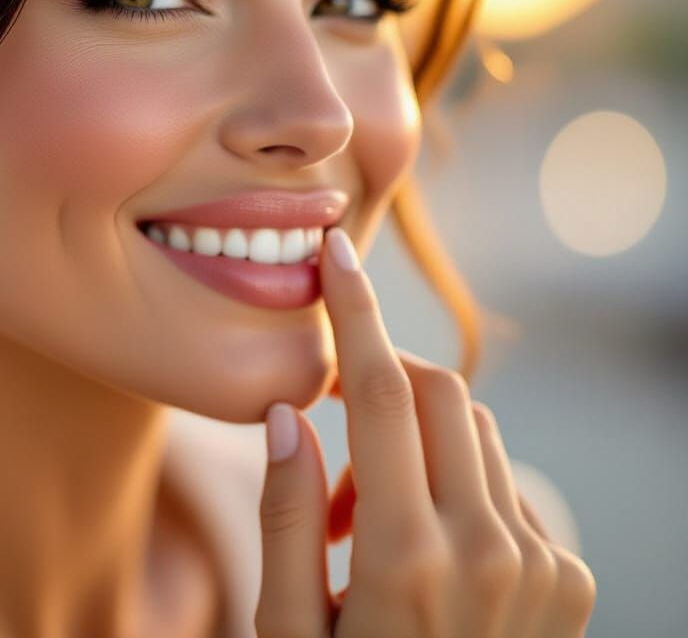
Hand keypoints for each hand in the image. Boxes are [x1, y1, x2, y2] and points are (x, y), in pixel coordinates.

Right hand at [254, 227, 596, 636]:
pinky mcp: (570, 577)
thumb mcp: (285, 629)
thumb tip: (290, 411)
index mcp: (408, 561)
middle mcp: (489, 552)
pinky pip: (503, 481)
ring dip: (416, 442)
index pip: (381, 393)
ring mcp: (541, 564)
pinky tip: (430, 554)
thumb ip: (286, 515)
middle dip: (382, 381)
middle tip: (337, 442)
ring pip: (472, 429)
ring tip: (376, 524)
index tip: (338, 253)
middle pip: (437, 390)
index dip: (355, 312)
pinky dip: (458, 483)